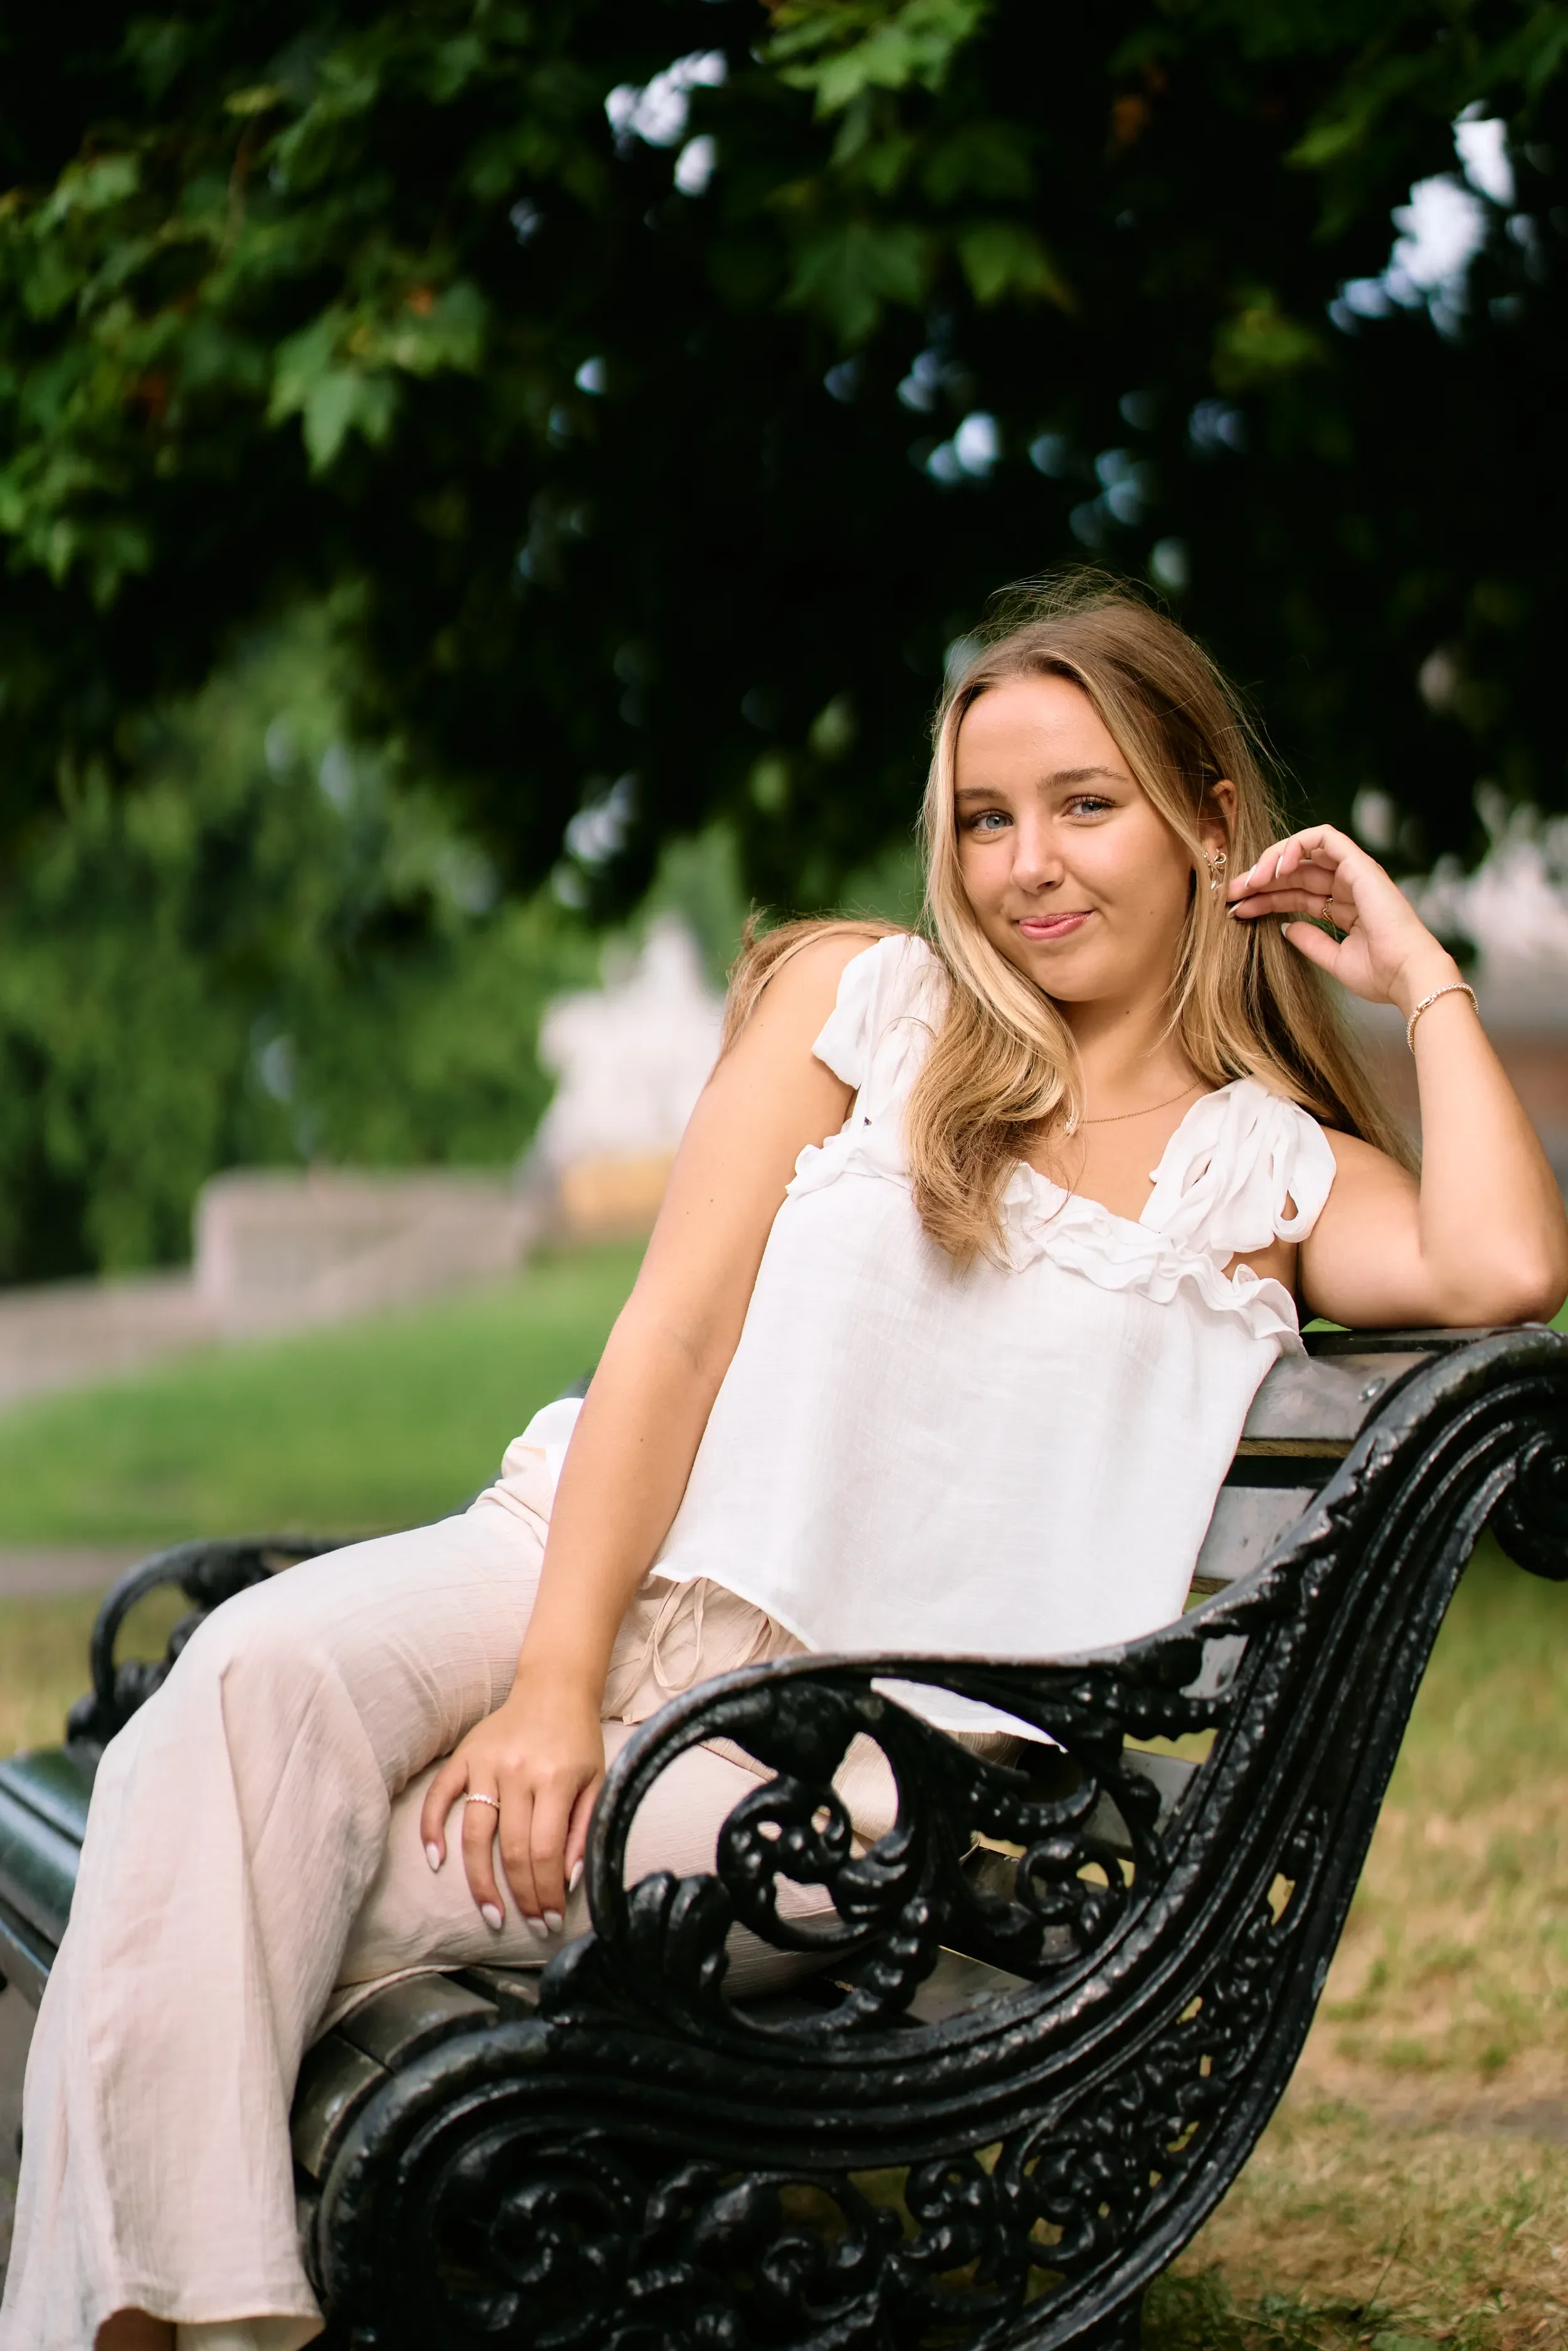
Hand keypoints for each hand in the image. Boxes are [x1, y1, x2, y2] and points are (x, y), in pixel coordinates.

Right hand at [418, 1665, 604, 1933]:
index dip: (546, 1893)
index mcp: (557, 1779)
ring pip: (476, 1833)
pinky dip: (432, 1829)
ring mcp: (487, 1763)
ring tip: (490, 1912)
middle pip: (513, 1849)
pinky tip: (435, 1861)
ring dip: (480, 1880)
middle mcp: (519, 1772)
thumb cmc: (579, 1739)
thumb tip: (567, 1881)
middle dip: (520, 1896)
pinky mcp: (464, 1755)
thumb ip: (584, 1830)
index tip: (550, 1920)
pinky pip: (440, 1796)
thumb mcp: (597, 1781)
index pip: (546, 1851)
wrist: (555, 1686)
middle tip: (527, 1925)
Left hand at [1226, 824, 1459, 1017]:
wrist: (1408, 976)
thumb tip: (1284, 927)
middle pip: (1295, 874)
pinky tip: (1274, 870)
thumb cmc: (1381, 975)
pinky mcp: (1360, 864)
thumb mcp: (1334, 960)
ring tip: (1248, 883)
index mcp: (1345, 908)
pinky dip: (1296, 846)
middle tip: (1229, 894)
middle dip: (1258, 880)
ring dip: (1271, 862)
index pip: (1296, 894)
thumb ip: (1310, 941)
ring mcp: (1355, 873)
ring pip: (1305, 851)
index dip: (1265, 899)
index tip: (1237, 910)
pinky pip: (1324, 838)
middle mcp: (1349, 886)